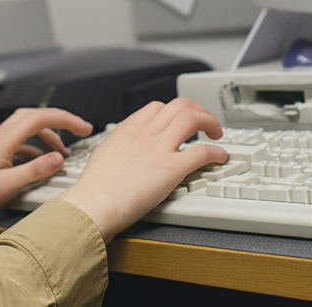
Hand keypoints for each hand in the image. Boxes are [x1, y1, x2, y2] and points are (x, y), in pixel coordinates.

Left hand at [0, 107, 91, 234]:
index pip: (40, 118)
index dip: (65, 120)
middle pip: (34, 116)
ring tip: (61, 152)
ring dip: (47, 136)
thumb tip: (58, 159)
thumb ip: (34, 171)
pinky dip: (35, 148)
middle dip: (58, 121)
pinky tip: (40, 163)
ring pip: (27, 128)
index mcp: (3, 140)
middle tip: (77, 130)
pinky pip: (20, 143)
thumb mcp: (7, 186)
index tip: (83, 128)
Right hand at [58, 97, 225, 242]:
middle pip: (180, 105)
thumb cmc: (93, 189)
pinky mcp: (170, 170)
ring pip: (193, 118)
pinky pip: (202, 151)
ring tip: (216, 135)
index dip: (174, 111)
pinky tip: (219, 157)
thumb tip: (126, 150)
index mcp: (128, 129)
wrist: (91, 206)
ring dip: (210, 123)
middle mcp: (145, 133)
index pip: (158, 107)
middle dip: (198, 111)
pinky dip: (216, 152)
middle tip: (206, 124)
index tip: (181, 120)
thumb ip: (120, 147)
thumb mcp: (104, 154)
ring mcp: (159, 149)